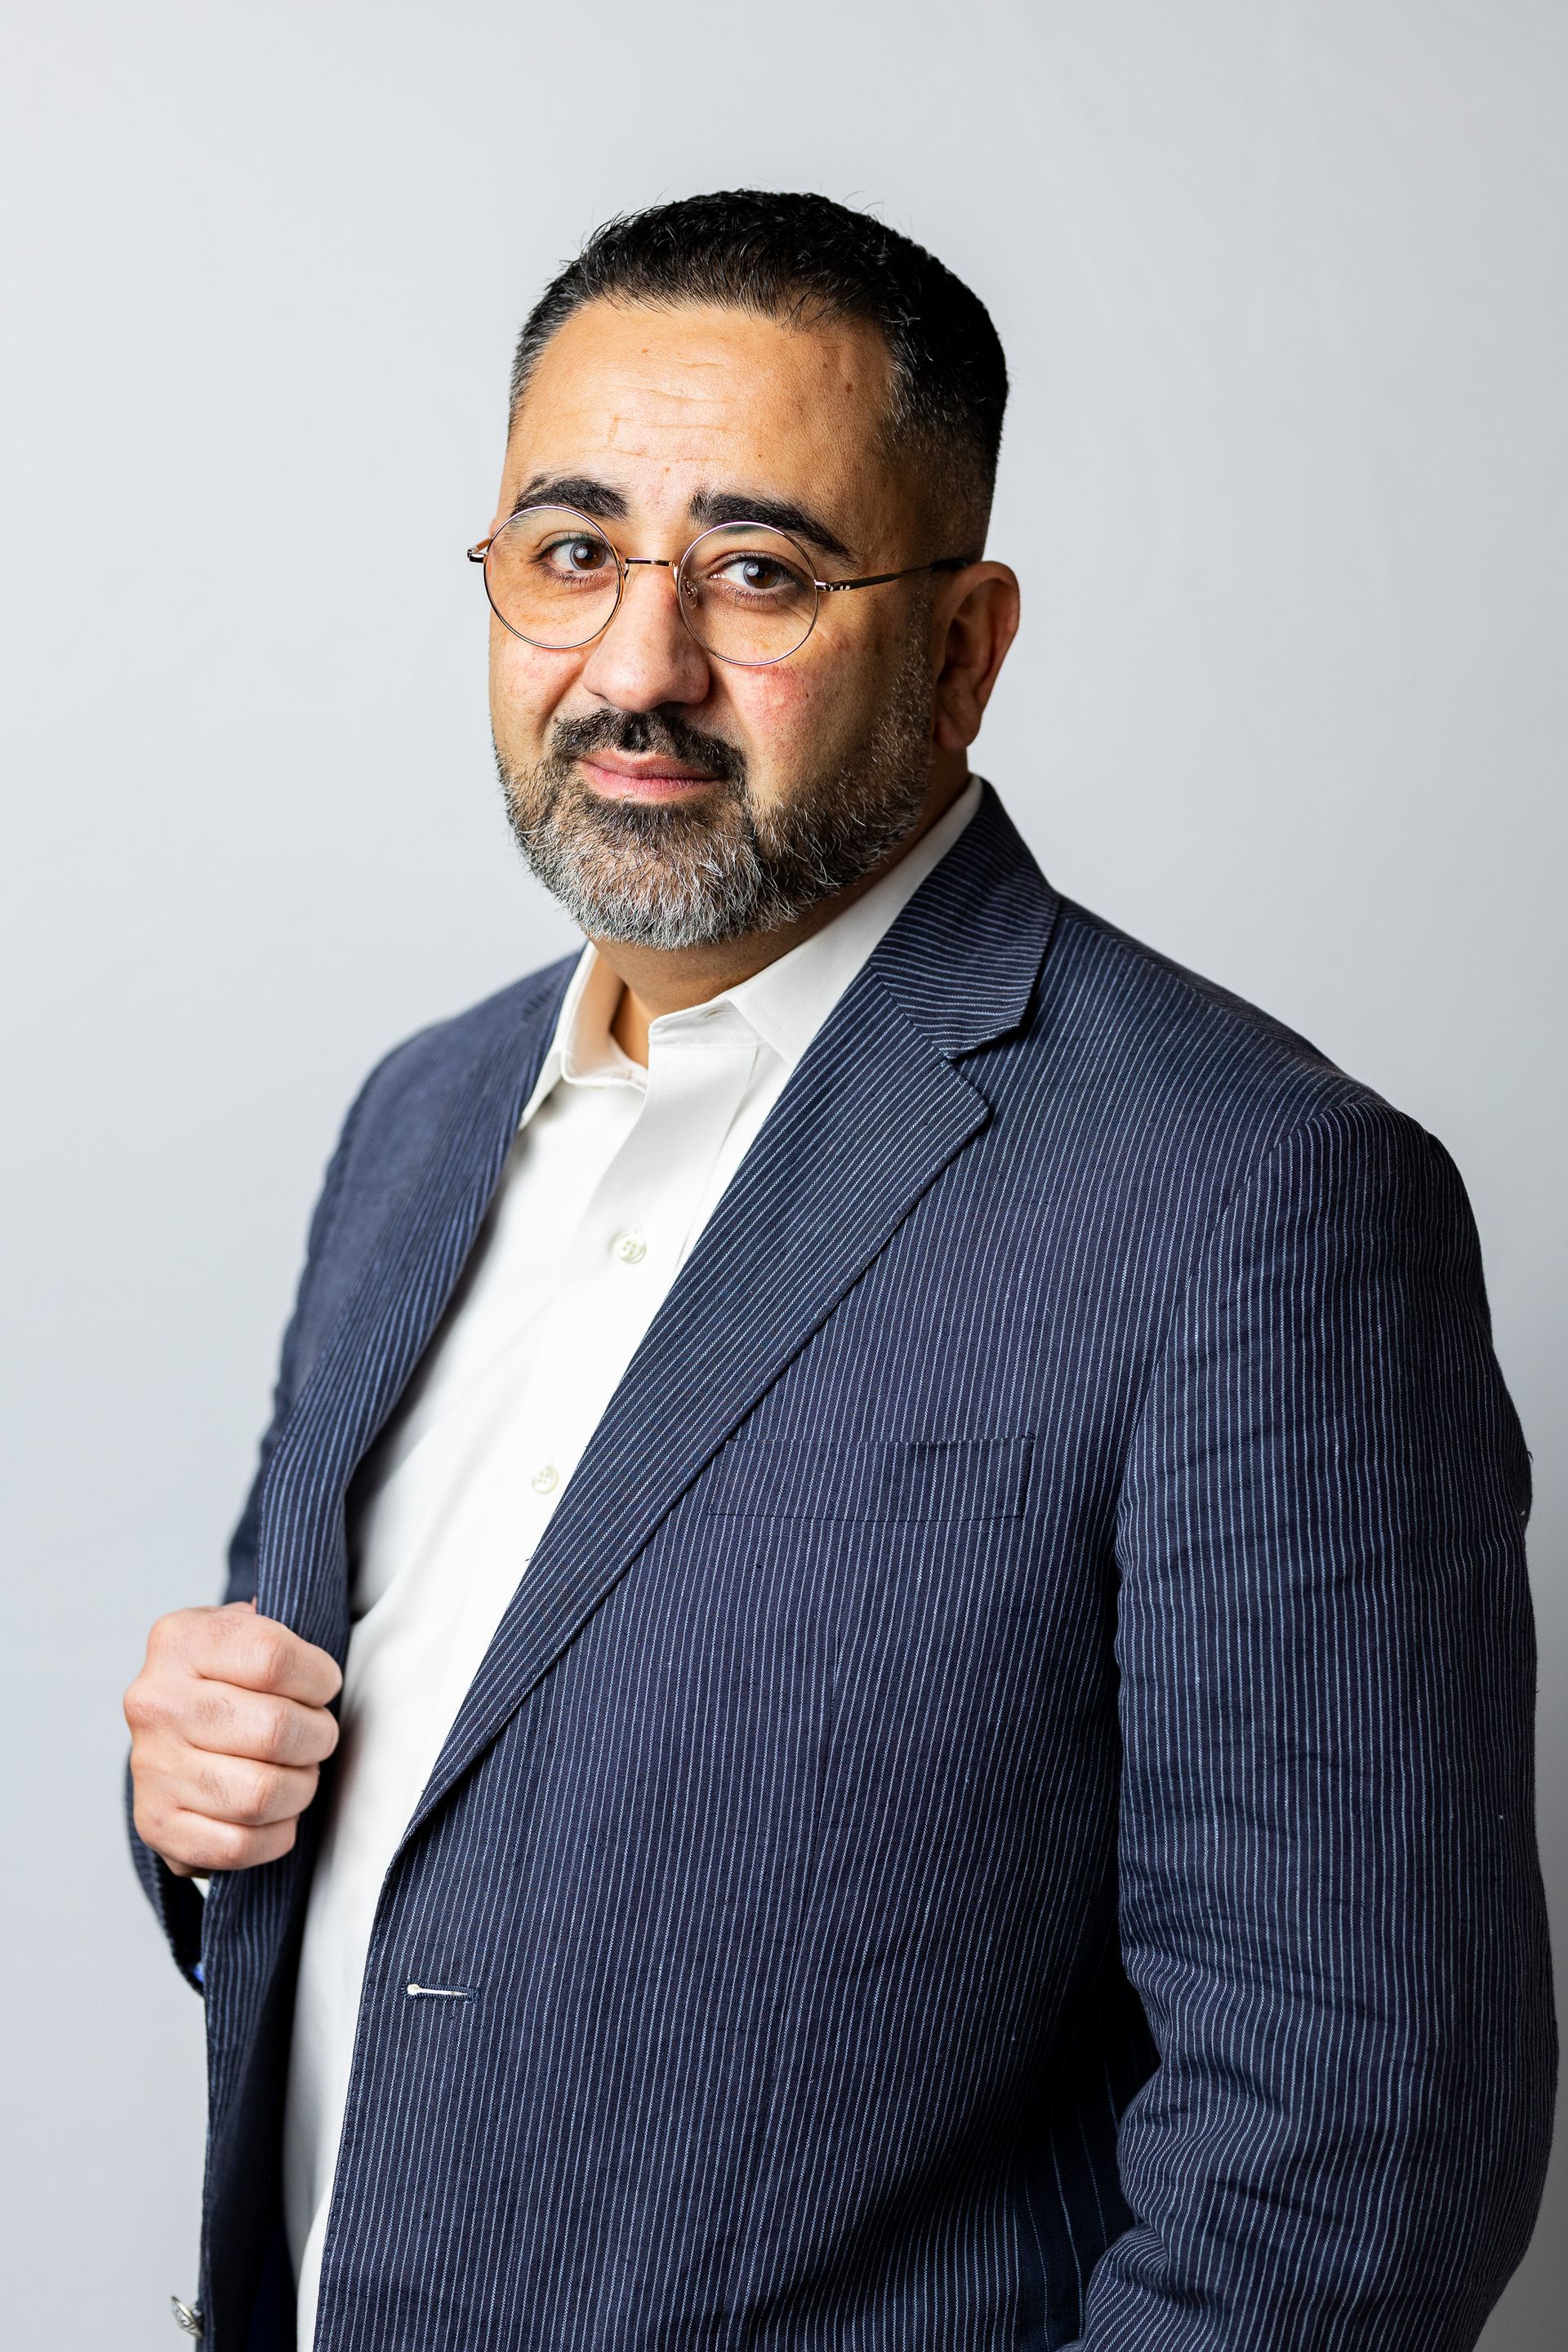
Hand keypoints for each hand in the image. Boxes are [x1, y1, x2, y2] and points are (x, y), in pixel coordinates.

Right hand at [125, 1599, 342, 1875]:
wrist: (173, 1722)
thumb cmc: (229, 1673)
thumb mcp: (246, 1629)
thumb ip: (281, 1628)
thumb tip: (310, 1637)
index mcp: (180, 1640)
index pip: (273, 1658)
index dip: (319, 1678)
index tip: (323, 1686)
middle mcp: (156, 1702)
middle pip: (275, 1730)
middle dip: (318, 1737)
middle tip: (317, 1736)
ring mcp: (151, 1767)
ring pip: (261, 1794)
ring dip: (301, 1788)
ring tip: (299, 1773)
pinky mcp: (155, 1824)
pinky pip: (236, 1846)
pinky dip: (276, 1835)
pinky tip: (278, 1813)